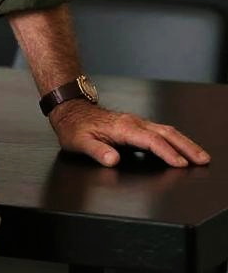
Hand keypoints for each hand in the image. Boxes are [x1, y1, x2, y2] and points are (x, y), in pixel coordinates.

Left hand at [49, 100, 210, 167]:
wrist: (70, 109)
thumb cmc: (74, 127)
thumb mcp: (79, 142)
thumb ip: (97, 151)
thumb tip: (112, 159)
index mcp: (122, 128)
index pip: (150, 141)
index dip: (166, 153)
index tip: (181, 164)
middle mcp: (132, 123)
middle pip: (165, 133)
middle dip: (186, 146)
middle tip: (203, 159)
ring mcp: (135, 122)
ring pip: (166, 130)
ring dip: (184, 142)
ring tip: (200, 155)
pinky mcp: (135, 125)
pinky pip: (160, 131)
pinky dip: (175, 139)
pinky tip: (182, 147)